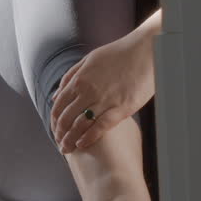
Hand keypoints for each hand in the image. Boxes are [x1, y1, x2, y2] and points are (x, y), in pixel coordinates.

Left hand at [49, 32, 154, 152]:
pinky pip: (100, 126)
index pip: (59, 105)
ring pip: (80, 125)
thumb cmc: (118, 54)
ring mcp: (105, 100)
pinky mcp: (121, 108)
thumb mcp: (88, 60)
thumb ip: (70, 77)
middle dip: (60, 133)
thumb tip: (55, 95)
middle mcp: (88, 91)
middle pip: (66, 118)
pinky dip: (88, 137)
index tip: (55, 130)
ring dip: (70, 139)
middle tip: (60, 144)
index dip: (54, 121)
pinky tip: (82, 144)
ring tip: (67, 149)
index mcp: (79, 79)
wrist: (146, 51)